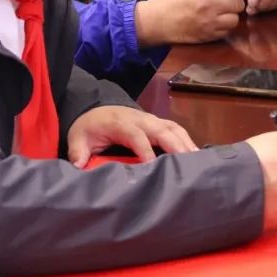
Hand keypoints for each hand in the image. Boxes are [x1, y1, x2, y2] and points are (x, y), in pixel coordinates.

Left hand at [66, 106, 196, 167]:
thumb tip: (79, 166)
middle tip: (188, 165)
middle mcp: (140, 119)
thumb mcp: (78, 138)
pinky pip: (177, 130)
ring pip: (173, 129)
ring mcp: (152, 120)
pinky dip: (187, 141)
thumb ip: (78, 151)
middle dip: (175, 146)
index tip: (152, 167)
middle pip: (162, 130)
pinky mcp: (159, 123)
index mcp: (121, 123)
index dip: (144, 150)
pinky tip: (196, 157)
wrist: (96, 109)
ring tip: (198, 164)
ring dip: (186, 144)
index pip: (136, 135)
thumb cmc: (89, 127)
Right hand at [133, 0, 247, 47]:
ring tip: (224, 14)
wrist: (159, 21)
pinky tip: (217, 23)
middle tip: (230, 3)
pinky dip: (225, 27)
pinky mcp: (208, 36)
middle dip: (236, 3)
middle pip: (238, 4)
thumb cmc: (174, 0)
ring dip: (232, 16)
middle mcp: (210, 5)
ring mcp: (210, 22)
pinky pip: (226, 31)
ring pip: (235, 19)